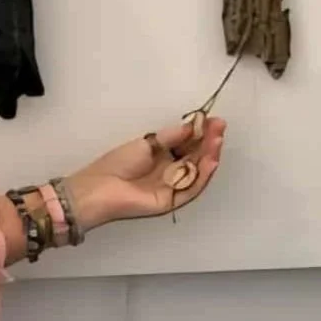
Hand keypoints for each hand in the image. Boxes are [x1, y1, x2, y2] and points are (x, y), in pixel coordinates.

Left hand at [65, 115, 228, 230]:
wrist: (100, 187)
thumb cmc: (118, 164)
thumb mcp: (147, 143)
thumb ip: (171, 136)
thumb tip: (192, 126)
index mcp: (163, 156)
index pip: (189, 144)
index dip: (202, 132)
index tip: (214, 120)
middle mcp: (171, 171)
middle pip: (197, 156)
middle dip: (209, 141)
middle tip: (220, 127)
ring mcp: (174, 186)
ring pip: (198, 171)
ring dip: (210, 155)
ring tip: (218, 140)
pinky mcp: (174, 201)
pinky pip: (193, 187)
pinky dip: (204, 174)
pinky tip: (211, 160)